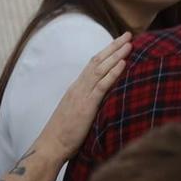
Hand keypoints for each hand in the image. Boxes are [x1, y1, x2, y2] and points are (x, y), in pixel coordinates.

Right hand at [37, 34, 132, 161]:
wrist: (50, 146)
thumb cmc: (63, 135)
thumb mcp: (76, 115)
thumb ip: (86, 105)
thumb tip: (98, 104)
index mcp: (76, 88)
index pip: (92, 65)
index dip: (106, 53)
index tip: (118, 43)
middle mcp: (78, 87)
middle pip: (97, 61)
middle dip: (113, 46)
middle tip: (127, 34)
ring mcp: (82, 95)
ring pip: (100, 68)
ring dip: (116, 54)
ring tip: (129, 43)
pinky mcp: (87, 106)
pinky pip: (102, 85)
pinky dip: (113, 73)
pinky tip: (123, 63)